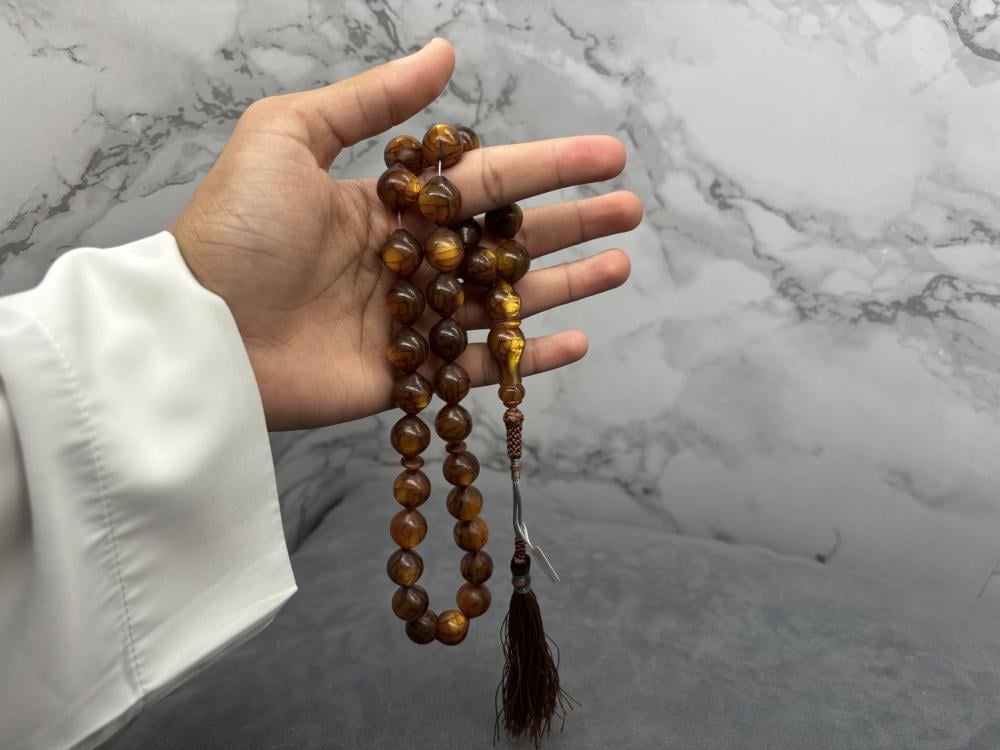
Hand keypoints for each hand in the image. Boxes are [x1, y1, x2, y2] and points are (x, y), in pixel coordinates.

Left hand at [171, 38, 641, 430]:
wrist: (199, 330)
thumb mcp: (289, 135)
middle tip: (629, 212)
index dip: (547, 165)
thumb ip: (371, 100)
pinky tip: (574, 342)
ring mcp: (411, 322)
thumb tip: (445, 53)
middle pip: (506, 240)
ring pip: (503, 304)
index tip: (607, 156)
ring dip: (564, 286)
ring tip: (619, 266)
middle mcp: (409, 261)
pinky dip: (526, 361)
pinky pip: (476, 369)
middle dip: (570, 224)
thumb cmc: (235, 230)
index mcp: (388, 205)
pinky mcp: (404, 377)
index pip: (485, 179)